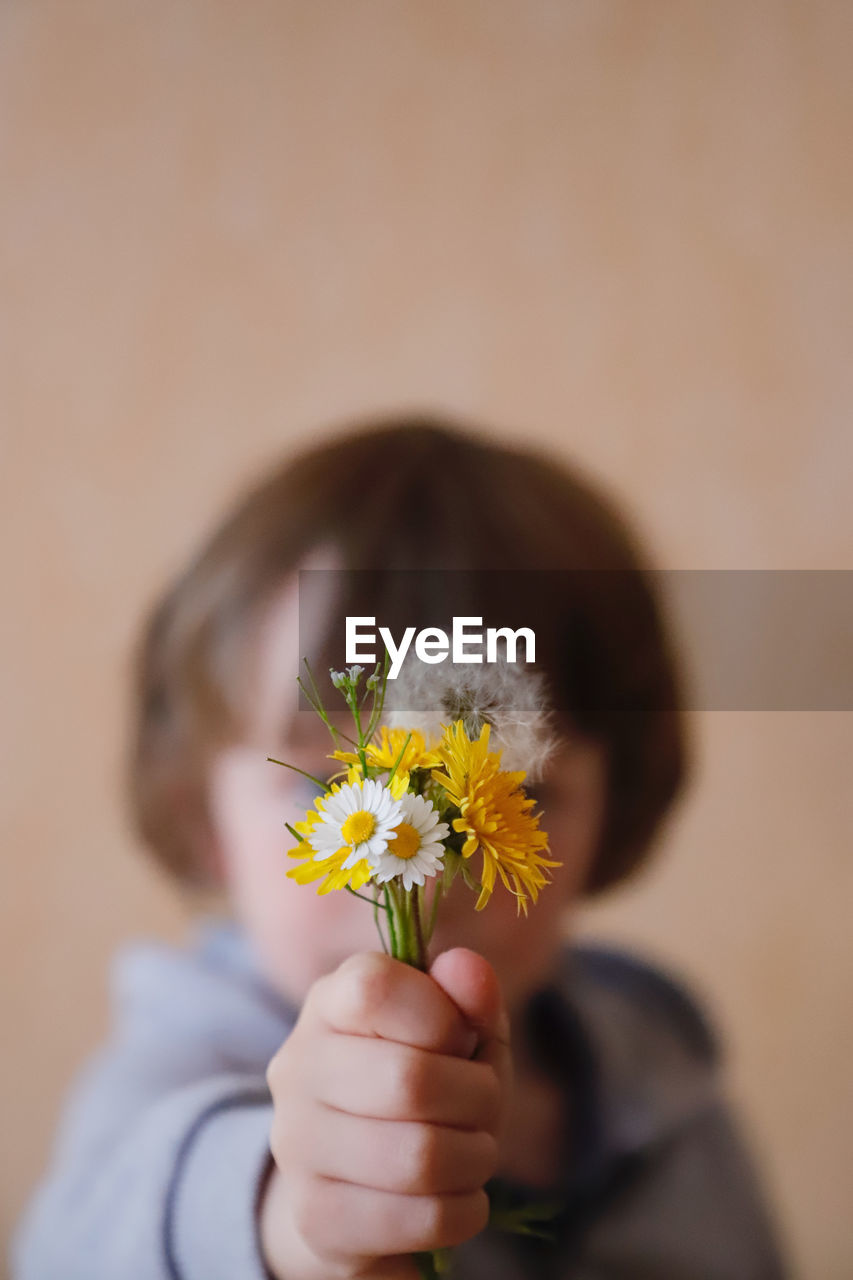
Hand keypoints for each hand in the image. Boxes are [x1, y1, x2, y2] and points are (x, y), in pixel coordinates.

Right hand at [259, 947, 511, 1279]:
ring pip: (419, 1157)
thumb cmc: (428, 1084)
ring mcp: (298, 1145)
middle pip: (410, 1081)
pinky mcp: (317, 1216)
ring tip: (474, 1151)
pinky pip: (419, 1219)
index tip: (460, 1036)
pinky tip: (457, 1195)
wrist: (363, 1179)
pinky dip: (464, 1210)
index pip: (375, 988)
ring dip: (476, 1157)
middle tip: (484, 1104)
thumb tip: (467, 968)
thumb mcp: (459, 1032)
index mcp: (330, 1003)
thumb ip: (470, 995)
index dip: (441, 1015)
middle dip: (479, 1097)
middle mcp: (298, 1067)